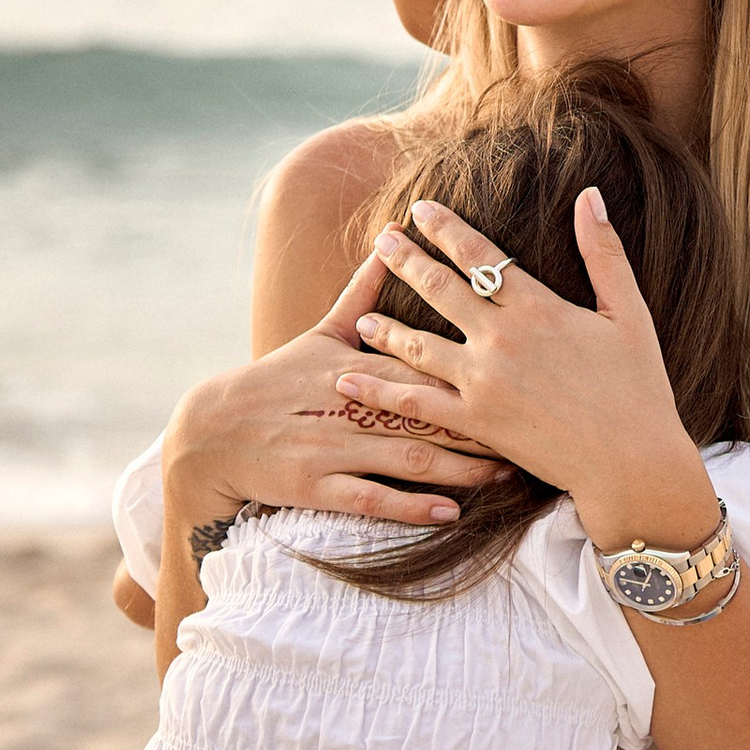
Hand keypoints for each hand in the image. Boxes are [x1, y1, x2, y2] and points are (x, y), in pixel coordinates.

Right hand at [164, 255, 502, 534]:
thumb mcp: (322, 332)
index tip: (524, 375)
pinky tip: (449, 513)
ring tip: (506, 474)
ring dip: (462, 468)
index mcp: (358, 363)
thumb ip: (364, 292)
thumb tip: (392, 237)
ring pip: (410, 459)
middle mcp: (352, 404)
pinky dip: (411, 506)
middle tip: (534, 431)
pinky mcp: (317, 487)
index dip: (476, 371)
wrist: (214, 429)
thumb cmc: (277, 378)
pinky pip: (372, 500)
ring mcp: (334, 448)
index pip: (427, 365)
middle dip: (485, 424)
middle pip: (430, 413)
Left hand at [335, 191, 715, 553]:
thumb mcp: (629, 312)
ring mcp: (484, 382)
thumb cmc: (639, 387)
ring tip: (361, 315)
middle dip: (407, 261)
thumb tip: (590, 195)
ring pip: (420, 345)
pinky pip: (417, 402)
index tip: (420, 209)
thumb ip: (604, 252)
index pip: (481, 255)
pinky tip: (352, 377)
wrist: (631, 462)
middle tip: (380, 240)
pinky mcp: (476, 422)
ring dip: (387, 326)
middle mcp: (503, 339)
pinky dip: (380, 389)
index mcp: (539, 307)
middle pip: (441, 289)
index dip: (447, 228)